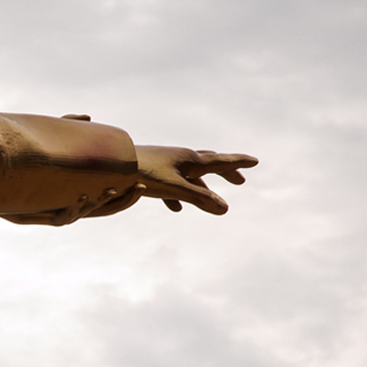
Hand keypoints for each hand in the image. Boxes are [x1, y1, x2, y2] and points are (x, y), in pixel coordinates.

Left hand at [134, 145, 256, 214]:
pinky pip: (171, 183)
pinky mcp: (151, 171)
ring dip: (203, 184)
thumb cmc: (141, 174)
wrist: (111, 164)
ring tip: (211, 196)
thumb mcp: (173, 188)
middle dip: (225, 172)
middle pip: (209, 164)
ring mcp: (165, 163)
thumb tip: (225, 209)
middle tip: (240, 180)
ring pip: (190, 174)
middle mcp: (180, 158)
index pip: (220, 161)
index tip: (255, 161)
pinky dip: (179, 194)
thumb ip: (198, 198)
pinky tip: (175, 208)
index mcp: (189, 160)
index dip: (238, 163)